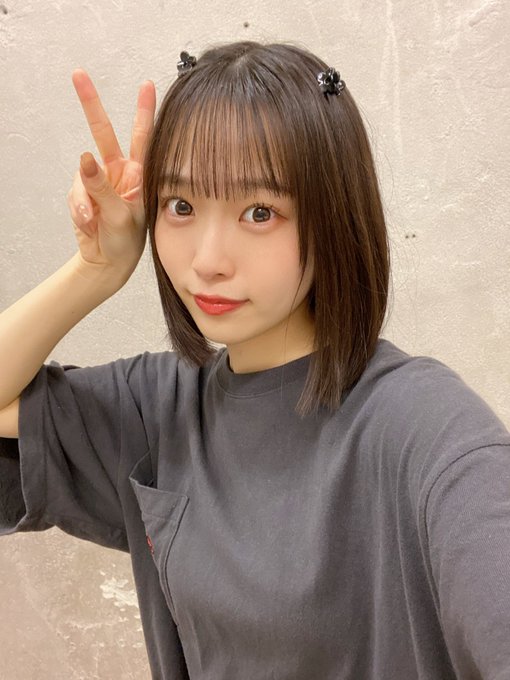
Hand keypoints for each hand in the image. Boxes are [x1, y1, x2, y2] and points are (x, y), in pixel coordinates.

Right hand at [67, 69, 155, 275]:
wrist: (108, 262)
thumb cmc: (127, 242)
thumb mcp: (120, 216)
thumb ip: (101, 187)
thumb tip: (84, 158)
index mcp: (139, 175)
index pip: (143, 138)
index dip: (145, 111)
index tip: (148, 85)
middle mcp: (119, 172)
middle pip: (102, 133)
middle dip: (90, 104)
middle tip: (78, 74)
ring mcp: (99, 181)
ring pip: (81, 174)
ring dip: (84, 200)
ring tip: (95, 221)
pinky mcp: (82, 192)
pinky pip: (74, 193)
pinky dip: (78, 210)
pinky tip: (89, 224)